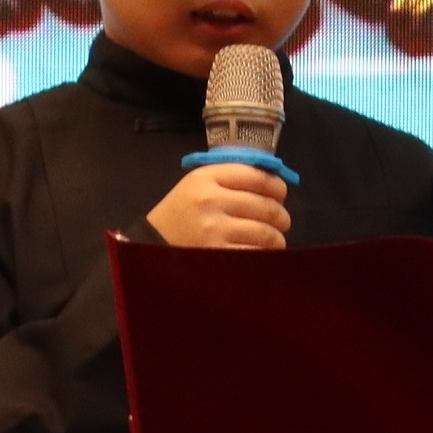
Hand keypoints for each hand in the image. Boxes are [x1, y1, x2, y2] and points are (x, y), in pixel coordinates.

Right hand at [144, 164, 290, 250]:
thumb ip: (231, 178)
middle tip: (281, 221)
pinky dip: (265, 255)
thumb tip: (275, 181)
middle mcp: (211, 200)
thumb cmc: (182, 213)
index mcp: (206, 178)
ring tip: (274, 239)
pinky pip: (256, 254)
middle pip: (266, 205)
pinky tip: (261, 254)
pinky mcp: (217, 255)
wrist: (151, 245)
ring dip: (276, 238)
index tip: (280, 194)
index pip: (257, 176)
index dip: (277, 186)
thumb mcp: (198, 185)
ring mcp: (214, 230)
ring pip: (266, 232)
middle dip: (281, 215)